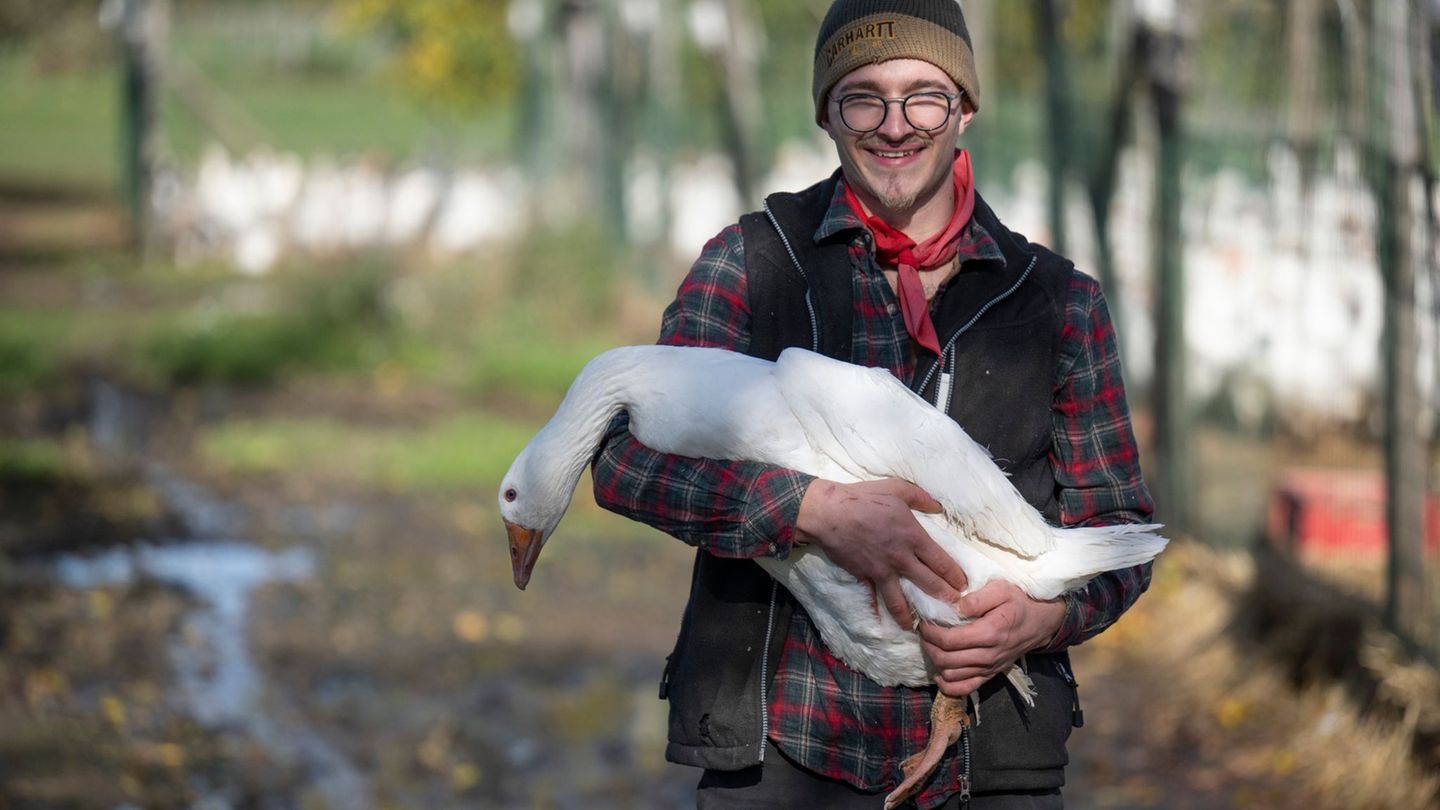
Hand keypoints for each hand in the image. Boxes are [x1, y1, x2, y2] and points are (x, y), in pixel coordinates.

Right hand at [795, 478, 967, 627]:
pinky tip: (882, 624)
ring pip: (901, 600)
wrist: (829, 512)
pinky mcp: (864, 576)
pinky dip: (877, 612)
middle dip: (945, 597)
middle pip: (929, 583)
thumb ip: (921, 497)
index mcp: (913, 536)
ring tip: (921, 627)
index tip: (963, 585)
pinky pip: (873, 598)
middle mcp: (901, 558)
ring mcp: (881, 570)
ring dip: (912, 615)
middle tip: (956, 608)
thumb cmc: (864, 498)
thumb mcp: (896, 488)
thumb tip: (939, 506)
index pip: (941, 562)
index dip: (955, 575)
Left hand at [916, 580, 1065, 697]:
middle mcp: (989, 655)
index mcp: (990, 632)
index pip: (948, 640)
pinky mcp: (990, 675)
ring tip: (931, 644)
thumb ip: (975, 598)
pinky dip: (947, 685)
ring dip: (935, 661)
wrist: (1041, 621)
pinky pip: (964, 689)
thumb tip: (953, 607)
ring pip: (951, 675)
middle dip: (928, 644)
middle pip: (945, 659)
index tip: (923, 620)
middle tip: (923, 630)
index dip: (929, 632)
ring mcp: (989, 668)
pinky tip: (940, 671)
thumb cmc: (1019, 602)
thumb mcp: (1000, 588)